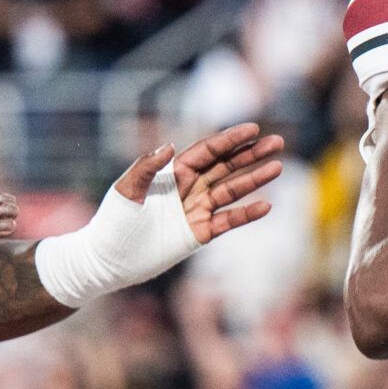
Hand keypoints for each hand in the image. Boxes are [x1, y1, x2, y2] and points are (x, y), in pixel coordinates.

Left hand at [114, 122, 284, 243]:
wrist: (109, 259)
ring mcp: (197, 210)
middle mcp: (189, 188)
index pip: (208, 151)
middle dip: (252, 153)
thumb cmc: (113, 222)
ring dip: (255, 179)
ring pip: (233, 190)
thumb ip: (146, 167)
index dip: (231, 140)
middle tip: (277, 142)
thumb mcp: (125, 189)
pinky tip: (266, 205)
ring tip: (278, 167)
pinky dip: (247, 214)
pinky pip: (229, 220)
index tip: (253, 128)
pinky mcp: (201, 233)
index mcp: (173, 173)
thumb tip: (171, 146)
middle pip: (227, 166)